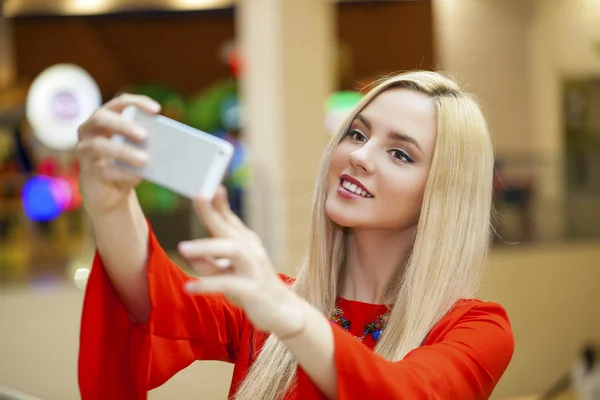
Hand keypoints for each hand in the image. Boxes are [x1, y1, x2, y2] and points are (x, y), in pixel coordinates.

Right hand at [76, 94, 160, 216]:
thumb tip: (164, 145)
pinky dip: (123, 172)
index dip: (137, 103)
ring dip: (123, 151)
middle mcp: (89, 129)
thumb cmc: (126, 165)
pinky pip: (102, 170)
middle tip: (145, 135)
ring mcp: (84, 150)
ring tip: (144, 159)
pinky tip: (137, 175)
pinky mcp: (86, 171)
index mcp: (105, 118)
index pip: (119, 103)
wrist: (110, 192)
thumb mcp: (138, 151)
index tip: (157, 110)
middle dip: (123, 125)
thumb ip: (147, 144)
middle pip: (101, 118)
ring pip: (98, 145)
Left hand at [179, 187, 305, 337]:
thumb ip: (208, 262)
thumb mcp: (227, 273)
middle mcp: (251, 251)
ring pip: (232, 251)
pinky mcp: (252, 290)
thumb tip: (190, 254)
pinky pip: (228, 284)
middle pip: (229, 229)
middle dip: (213, 213)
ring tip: (182, 248)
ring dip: (207, 247)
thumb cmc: (251, 288)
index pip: (229, 219)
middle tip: (198, 197)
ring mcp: (253, 269)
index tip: (206, 189)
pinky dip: (207, 285)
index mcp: (245, 243)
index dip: (219, 203)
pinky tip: (189, 287)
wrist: (281, 312)